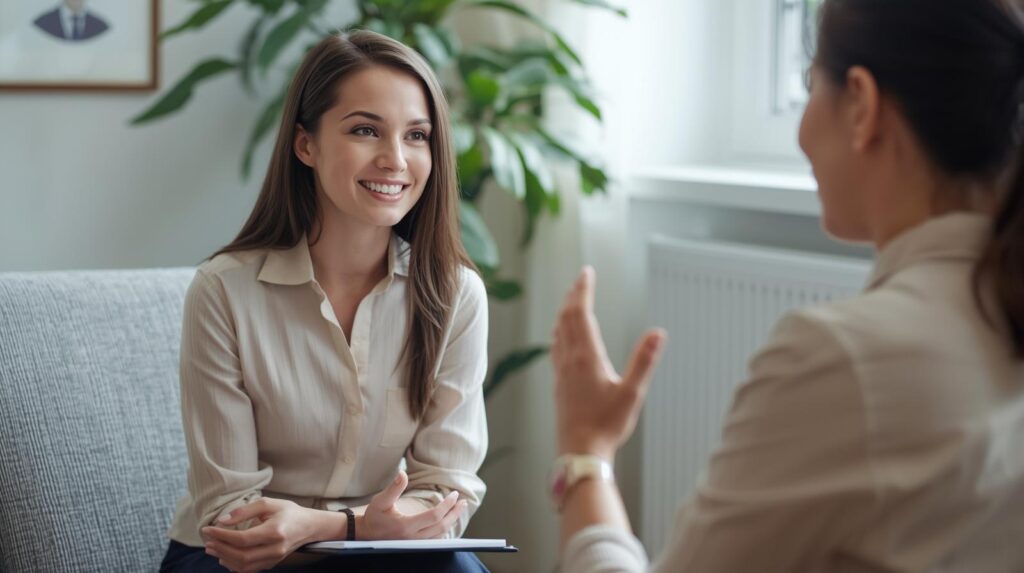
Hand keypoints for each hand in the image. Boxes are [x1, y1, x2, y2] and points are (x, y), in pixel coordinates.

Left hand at [201, 498, 324, 572]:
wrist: (310, 526)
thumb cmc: (289, 512)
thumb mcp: (269, 503)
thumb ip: (245, 511)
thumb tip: (222, 521)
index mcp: (275, 532)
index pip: (242, 539)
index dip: (222, 536)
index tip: (207, 529)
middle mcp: (275, 549)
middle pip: (241, 556)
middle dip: (221, 549)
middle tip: (207, 541)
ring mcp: (274, 559)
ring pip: (244, 566)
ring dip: (224, 558)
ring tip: (212, 549)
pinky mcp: (272, 564)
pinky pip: (249, 569)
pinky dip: (234, 565)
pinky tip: (225, 557)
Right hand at [358, 471, 466, 539]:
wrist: (365, 534)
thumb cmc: (374, 516)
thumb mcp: (381, 501)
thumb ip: (393, 488)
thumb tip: (402, 473)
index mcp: (406, 526)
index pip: (434, 516)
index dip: (447, 505)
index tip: (454, 494)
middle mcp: (413, 538)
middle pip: (442, 526)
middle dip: (454, 513)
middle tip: (463, 502)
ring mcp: (415, 544)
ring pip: (440, 535)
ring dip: (451, 521)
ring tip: (459, 509)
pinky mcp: (415, 545)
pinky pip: (435, 540)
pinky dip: (444, 529)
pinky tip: (447, 520)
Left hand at [551, 266, 665, 460]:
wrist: (579, 452)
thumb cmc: (606, 426)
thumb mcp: (633, 393)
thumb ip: (644, 360)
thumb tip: (658, 333)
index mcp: (586, 357)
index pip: (581, 314)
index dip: (583, 290)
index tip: (587, 272)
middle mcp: (569, 361)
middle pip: (566, 319)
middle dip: (573, 296)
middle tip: (581, 279)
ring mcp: (561, 373)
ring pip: (558, 333)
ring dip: (564, 312)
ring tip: (571, 301)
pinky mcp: (559, 385)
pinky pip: (556, 349)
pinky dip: (560, 332)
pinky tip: (562, 338)